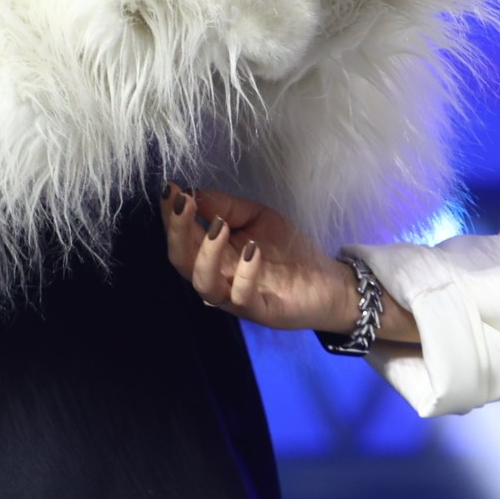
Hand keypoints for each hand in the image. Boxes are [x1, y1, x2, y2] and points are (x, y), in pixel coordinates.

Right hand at [161, 183, 358, 332]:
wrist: (328, 281)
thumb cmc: (287, 249)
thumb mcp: (256, 217)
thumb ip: (226, 207)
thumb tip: (192, 191)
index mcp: (212, 254)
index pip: (182, 236)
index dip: (171, 214)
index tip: (171, 188)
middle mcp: (217, 277)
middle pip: (181, 260)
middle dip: (177, 230)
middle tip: (183, 202)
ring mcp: (236, 296)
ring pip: (203, 284)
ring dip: (205, 254)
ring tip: (219, 226)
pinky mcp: (261, 310)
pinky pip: (242, 298)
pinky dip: (243, 275)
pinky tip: (252, 250)